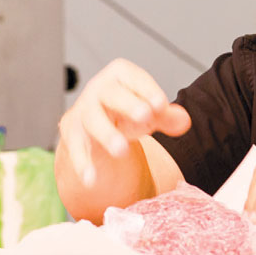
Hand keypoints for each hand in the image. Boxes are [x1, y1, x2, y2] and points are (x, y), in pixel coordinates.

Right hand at [57, 58, 190, 187]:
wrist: (97, 126)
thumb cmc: (126, 112)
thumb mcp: (150, 111)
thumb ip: (168, 116)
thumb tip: (184, 121)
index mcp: (120, 76)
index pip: (134, 78)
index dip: (148, 90)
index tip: (161, 105)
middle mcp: (98, 89)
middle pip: (112, 94)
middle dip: (128, 104)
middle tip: (145, 117)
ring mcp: (83, 111)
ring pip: (93, 120)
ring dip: (107, 135)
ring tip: (121, 151)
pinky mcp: (71, 133)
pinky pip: (76, 148)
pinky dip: (82, 164)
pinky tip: (91, 178)